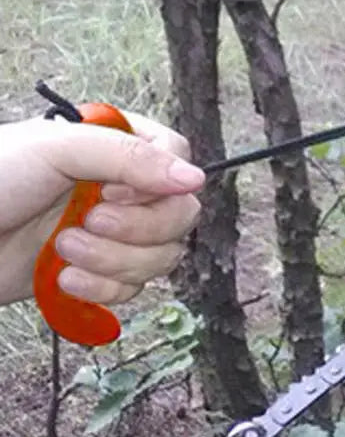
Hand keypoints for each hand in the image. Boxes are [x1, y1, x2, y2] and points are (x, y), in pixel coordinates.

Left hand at [0, 112, 203, 305]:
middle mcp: (123, 189)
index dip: (157, 184)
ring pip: (162, 256)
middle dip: (138, 229)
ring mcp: (114, 232)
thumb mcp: (58, 150)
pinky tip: (64, 278)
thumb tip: (195, 179)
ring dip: (116, 261)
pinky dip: (102, 288)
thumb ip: (129, 157)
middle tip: (89, 222)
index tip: (113, 192)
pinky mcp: (99, 271)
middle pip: (179, 215)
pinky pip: (134, 288)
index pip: (178, 159)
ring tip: (64, 250)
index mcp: (117, 147)